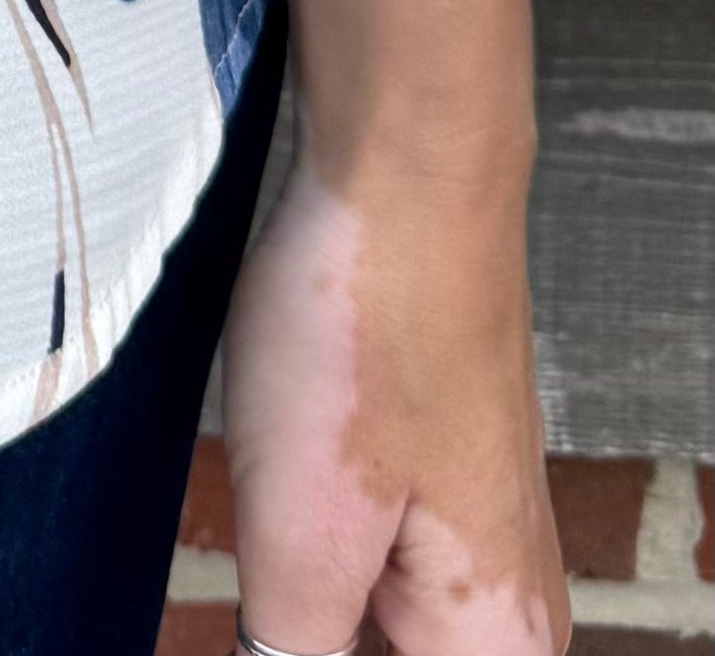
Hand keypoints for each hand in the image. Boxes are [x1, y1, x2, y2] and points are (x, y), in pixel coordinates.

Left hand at [220, 153, 567, 655]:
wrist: (402, 178)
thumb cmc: (363, 333)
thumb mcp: (298, 541)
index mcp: (495, 648)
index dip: (304, 647)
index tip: (277, 594)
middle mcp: (509, 609)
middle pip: (390, 655)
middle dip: (305, 617)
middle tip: (276, 537)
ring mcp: (478, 535)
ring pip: (375, 616)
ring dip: (304, 581)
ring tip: (284, 479)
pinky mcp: (437, 474)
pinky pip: (371, 552)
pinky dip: (313, 528)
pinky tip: (287, 460)